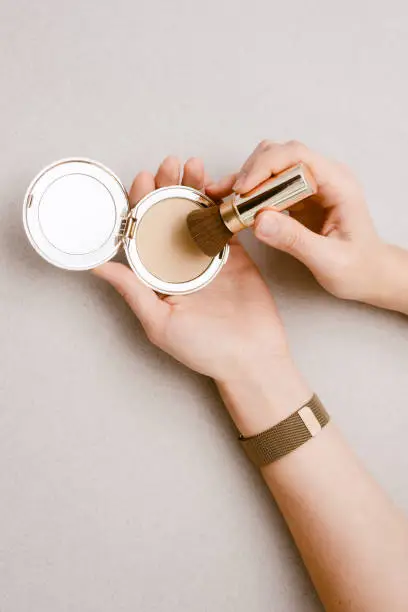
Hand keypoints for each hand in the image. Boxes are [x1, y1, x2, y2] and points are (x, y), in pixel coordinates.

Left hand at [94, 156, 309, 434]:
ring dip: (193, 187)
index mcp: (157, 275)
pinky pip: (225, 223)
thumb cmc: (204, 350)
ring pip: (196, 213)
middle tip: (170, 164)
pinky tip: (218, 184)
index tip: (143, 178)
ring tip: (193, 166)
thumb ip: (133, 291)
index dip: (140, 203)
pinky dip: (222, 202)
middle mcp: (178, 262)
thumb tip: (97, 267)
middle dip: (167, 186)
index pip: (143, 231)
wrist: (252, 358)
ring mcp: (207, 256)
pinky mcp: (233, 255)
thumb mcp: (160, 323)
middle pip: (168, 215)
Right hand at [208, 140, 383, 302]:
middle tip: (233, 200)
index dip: (265, 167)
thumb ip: (294, 240)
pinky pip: (269, 185)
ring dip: (246, 180)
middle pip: (279, 154)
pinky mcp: (299, 197)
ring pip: (271, 166)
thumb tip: (259, 220)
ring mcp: (310, 185)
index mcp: (338, 184)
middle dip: (251, 172)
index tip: (243, 190)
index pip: (297, 156)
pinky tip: (234, 205)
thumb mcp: (328, 260)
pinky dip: (250, 193)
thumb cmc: (358, 268)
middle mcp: (324, 177)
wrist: (369, 274)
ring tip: (225, 200)